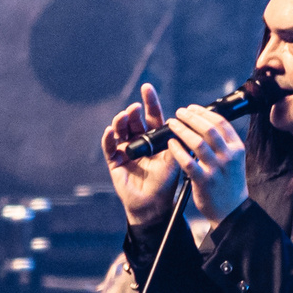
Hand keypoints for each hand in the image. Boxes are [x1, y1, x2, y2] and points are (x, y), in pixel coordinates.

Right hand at [102, 84, 185, 226]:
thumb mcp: (174, 161)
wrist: (154, 205)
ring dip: (121, 121)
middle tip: (136, 107)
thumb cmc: (166, 183)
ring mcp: (126, 150)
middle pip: (134, 120)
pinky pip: (108, 146)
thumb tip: (184, 124)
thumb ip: (177, 144)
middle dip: (134, 111)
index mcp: (155, 139)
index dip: (150, 102)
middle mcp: (139, 141)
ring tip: (124, 117)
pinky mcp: (115, 161)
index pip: (152, 116)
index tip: (148, 87)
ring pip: (120, 129)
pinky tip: (111, 132)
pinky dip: (108, 138)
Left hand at [159, 104, 251, 224]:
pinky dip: (177, 150)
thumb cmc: (229, 184)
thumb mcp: (234, 160)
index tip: (191, 108)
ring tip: (172, 124)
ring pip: (197, 142)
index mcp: (237, 148)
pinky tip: (170, 143)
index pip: (221, 122)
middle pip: (208, 128)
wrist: (231, 211)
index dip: (203, 112)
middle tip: (179, 113)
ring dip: (182, 129)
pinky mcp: (204, 181)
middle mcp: (228, 156)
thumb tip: (203, 123)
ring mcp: (216, 169)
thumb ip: (223, 143)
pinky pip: (187, 162)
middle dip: (191, 117)